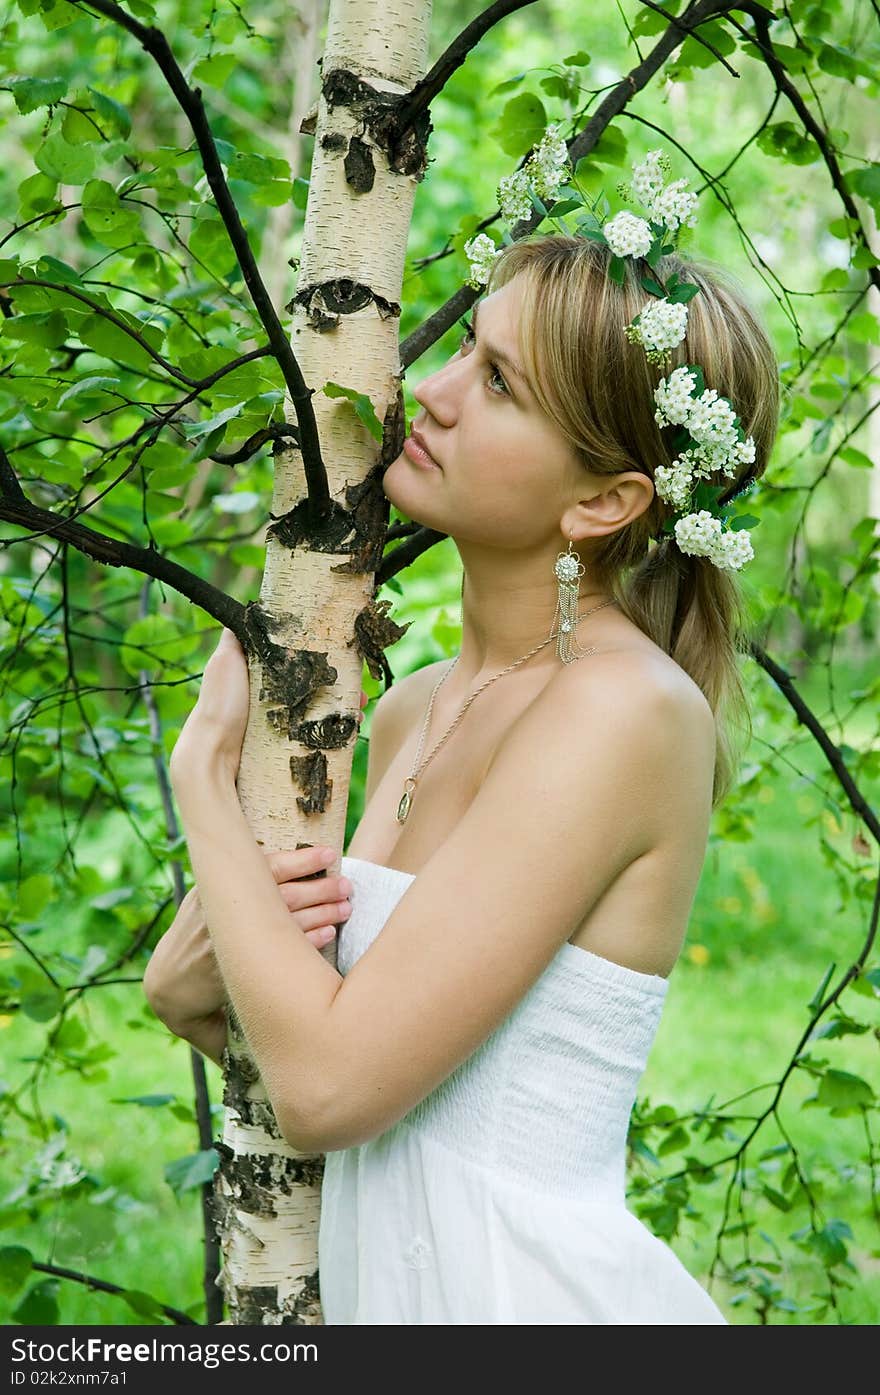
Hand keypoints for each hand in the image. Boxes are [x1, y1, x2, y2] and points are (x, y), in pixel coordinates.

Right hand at [143, 845, 352, 1032]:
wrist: (169, 983)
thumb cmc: (197, 935)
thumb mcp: (207, 900)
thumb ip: (237, 883)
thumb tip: (283, 861)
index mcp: (218, 886)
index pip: (265, 866)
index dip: (300, 859)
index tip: (329, 855)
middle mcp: (223, 909)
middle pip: (284, 893)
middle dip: (320, 888)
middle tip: (347, 886)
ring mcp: (229, 940)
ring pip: (288, 921)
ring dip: (322, 913)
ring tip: (345, 908)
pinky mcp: (235, 968)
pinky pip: (281, 952)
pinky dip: (307, 941)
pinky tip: (328, 934)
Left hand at [170, 629, 369, 785]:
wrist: (214, 749)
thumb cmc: (219, 702)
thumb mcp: (225, 659)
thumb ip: (236, 637)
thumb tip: (248, 610)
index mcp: (263, 673)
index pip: (300, 659)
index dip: (323, 655)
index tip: (345, 655)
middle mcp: (275, 694)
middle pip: (316, 683)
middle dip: (341, 685)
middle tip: (360, 691)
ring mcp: (283, 719)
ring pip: (322, 708)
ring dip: (343, 708)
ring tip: (359, 710)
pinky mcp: (288, 741)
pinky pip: (318, 731)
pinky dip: (336, 729)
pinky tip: (350, 727)